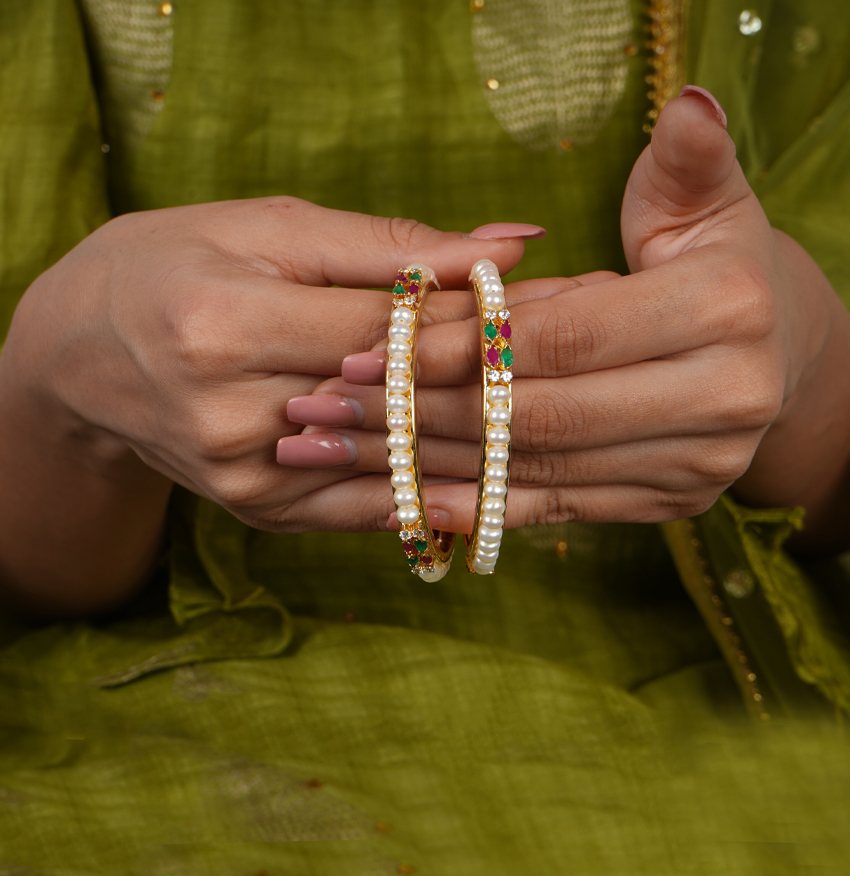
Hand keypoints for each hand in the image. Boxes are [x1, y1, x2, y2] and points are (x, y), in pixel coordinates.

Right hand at [0, 198, 527, 611]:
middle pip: (402, 399)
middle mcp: (229, 412)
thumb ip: (388, 246)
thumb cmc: (172, 266)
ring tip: (569, 421)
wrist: (82, 353)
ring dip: (487, 444)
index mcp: (223, 323)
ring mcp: (243, 477)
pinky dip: (437, 495)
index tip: (572, 306)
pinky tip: (503, 488)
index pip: (389, 328)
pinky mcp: (257, 511)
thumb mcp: (265, 230)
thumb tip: (504, 247)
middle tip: (591, 361)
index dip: (483, 321)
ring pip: (397, 463)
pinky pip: (367, 510)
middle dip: (502, 379)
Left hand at [285, 89, 849, 548]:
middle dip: (424, 411)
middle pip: (541, 412)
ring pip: (538, 467)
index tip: (369, 347)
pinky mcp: (672, 505)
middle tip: (332, 408)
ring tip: (350, 452)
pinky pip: (560, 507)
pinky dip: (483, 503)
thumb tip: (684, 105)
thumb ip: (685, 164)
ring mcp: (701, 466)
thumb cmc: (717, 267)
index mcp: (725, 310)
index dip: (456, 342)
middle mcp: (726, 399)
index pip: (559, 332)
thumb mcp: (705, 206)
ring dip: (434, 463)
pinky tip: (412, 496)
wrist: (776, 355)